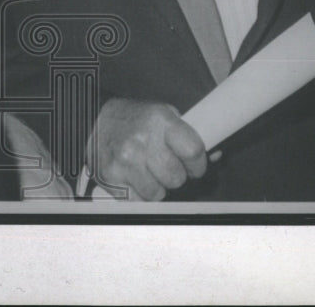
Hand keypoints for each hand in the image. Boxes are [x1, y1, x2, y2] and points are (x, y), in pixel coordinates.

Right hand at [87, 98, 209, 200]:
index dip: (198, 164)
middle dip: (175, 176)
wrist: (97, 119)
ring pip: (157, 194)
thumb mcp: (164, 115)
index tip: (193, 165)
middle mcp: (142, 139)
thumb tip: (216, 156)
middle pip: (176, 178)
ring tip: (147, 170)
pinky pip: (137, 200)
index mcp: (160, 120)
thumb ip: (188, 136)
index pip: (193, 151)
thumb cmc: (137, 119)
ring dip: (156, 187)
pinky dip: (138, 193)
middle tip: (165, 166)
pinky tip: (133, 176)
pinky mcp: (110, 175)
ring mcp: (124, 159)